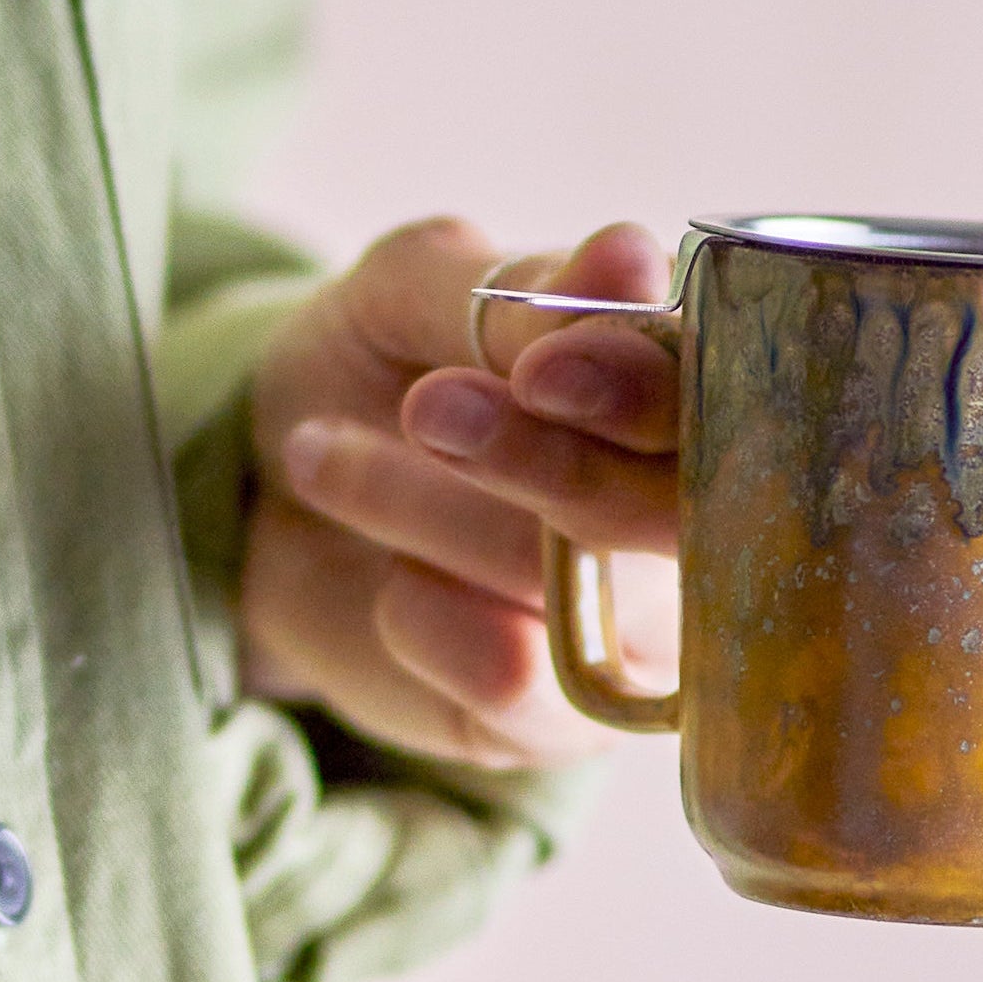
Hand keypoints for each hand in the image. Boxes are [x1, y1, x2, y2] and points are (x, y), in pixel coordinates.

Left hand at [244, 217, 679, 768]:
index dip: (642, 392)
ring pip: (562, 587)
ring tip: (323, 456)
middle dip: (540, 462)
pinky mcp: (555, 720)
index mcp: (688, 398)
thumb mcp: (416, 291)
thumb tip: (631, 261)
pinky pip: (509, 674)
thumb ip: (524, 286)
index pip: (723, 405)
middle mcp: (688, 523)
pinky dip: (420, 615)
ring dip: (422, 510)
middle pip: (666, 516)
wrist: (259, 494)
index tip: (543, 370)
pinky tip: (391, 583)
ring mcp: (631, 635)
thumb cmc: (373, 370)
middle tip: (425, 408)